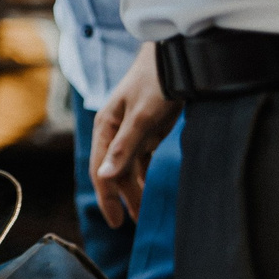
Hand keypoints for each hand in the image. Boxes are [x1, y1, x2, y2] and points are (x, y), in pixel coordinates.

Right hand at [91, 42, 180, 228]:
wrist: (177, 55)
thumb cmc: (157, 82)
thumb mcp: (142, 117)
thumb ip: (124, 148)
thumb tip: (104, 178)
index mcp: (106, 127)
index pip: (101, 170)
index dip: (107, 197)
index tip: (116, 222)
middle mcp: (114, 130)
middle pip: (114, 171)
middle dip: (123, 197)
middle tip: (136, 223)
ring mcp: (131, 129)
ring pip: (129, 166)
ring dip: (136, 188)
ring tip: (146, 212)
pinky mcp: (148, 127)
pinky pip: (142, 157)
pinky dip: (146, 174)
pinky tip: (153, 187)